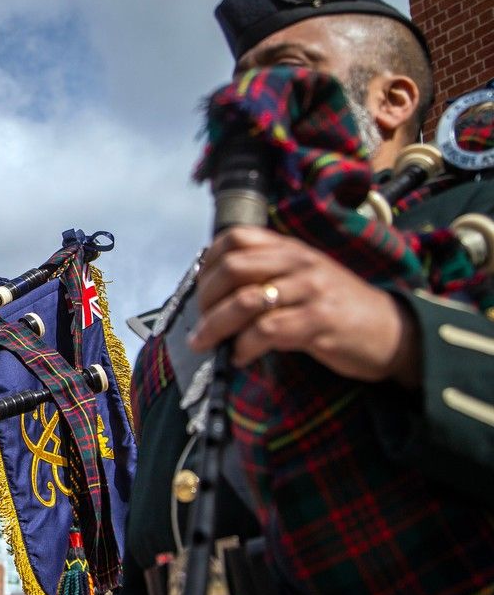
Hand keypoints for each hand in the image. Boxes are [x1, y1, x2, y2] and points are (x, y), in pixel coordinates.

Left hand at [188, 227, 420, 385]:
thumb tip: (217, 293)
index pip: (235, 238)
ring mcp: (310, 291)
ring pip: (245, 301)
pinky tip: (240, 357)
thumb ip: (269, 275)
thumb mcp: (305, 278)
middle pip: (233, 268)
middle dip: (206, 298)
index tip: (200, 289)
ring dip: (216, 326)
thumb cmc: (340, 308)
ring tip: (206, 344)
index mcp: (291, 249)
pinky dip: (244, 347)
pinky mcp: (319, 322)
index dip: (208, 262)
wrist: (395, 332)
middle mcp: (299, 263)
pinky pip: (267, 331)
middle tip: (199, 322)